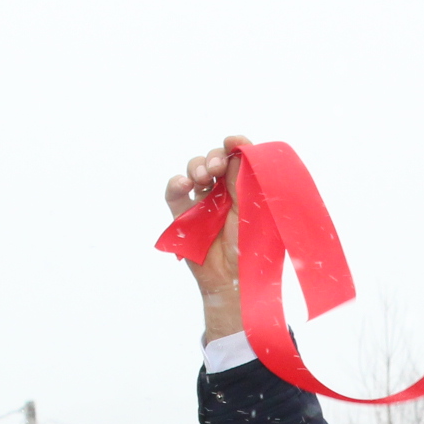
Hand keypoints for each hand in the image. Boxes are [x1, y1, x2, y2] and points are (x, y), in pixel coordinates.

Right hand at [165, 136, 249, 343]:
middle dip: (214, 158)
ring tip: (202, 177)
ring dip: (196, 167)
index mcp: (243, 189)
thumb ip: (243, 181)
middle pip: (213, 161)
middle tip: (216, 168)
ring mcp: (202, 203)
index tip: (233, 142)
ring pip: (193, 171)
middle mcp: (223, 192)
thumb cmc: (248, 248)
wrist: (232, 280)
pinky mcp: (183, 215)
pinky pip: (174, 193)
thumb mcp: (250, 211)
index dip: (234, 146)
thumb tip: (238, 150)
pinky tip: (184, 184)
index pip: (236, 159)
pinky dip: (176, 183)